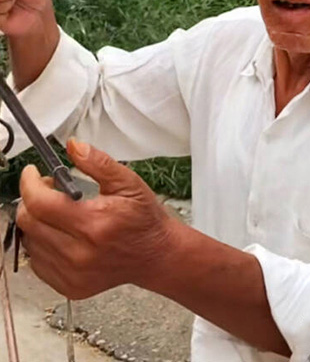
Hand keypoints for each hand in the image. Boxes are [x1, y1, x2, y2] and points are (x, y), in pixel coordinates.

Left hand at [17, 139, 171, 299]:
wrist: (156, 255)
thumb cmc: (144, 219)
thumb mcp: (128, 182)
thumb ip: (98, 162)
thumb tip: (73, 146)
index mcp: (94, 224)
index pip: (40, 204)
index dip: (30, 184)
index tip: (32, 173)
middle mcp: (80, 253)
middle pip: (29, 222)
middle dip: (32, 199)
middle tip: (49, 189)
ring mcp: (73, 274)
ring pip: (30, 242)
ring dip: (37, 221)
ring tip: (57, 211)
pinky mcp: (69, 286)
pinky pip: (37, 262)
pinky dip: (41, 243)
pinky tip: (59, 233)